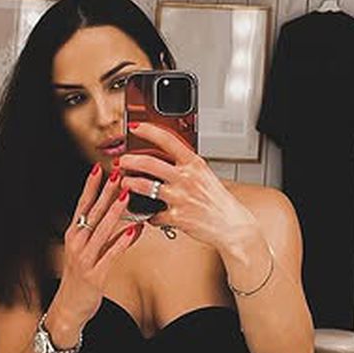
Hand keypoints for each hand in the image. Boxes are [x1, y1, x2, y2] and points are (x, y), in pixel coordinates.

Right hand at [55, 164, 139, 326]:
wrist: (68, 309)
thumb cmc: (78, 281)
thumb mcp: (86, 254)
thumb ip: (103, 237)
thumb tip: (123, 221)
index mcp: (74, 235)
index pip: (82, 205)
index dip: (91, 186)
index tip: (99, 168)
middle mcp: (77, 243)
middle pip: (92, 212)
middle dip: (105, 192)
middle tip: (117, 172)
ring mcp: (84, 258)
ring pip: (101, 230)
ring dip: (114, 211)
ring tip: (126, 194)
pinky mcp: (95, 275)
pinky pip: (111, 255)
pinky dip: (122, 242)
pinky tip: (134, 231)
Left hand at [117, 122, 258, 251]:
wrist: (232, 225)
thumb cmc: (218, 201)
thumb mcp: (205, 174)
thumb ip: (185, 165)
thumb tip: (164, 156)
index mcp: (194, 164)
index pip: (168, 140)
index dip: (148, 131)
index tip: (135, 127)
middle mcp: (187, 178)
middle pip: (149, 163)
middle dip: (129, 160)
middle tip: (122, 161)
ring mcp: (180, 198)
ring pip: (144, 186)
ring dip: (129, 184)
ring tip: (125, 183)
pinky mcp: (177, 217)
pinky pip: (153, 214)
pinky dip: (148, 215)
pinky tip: (147, 213)